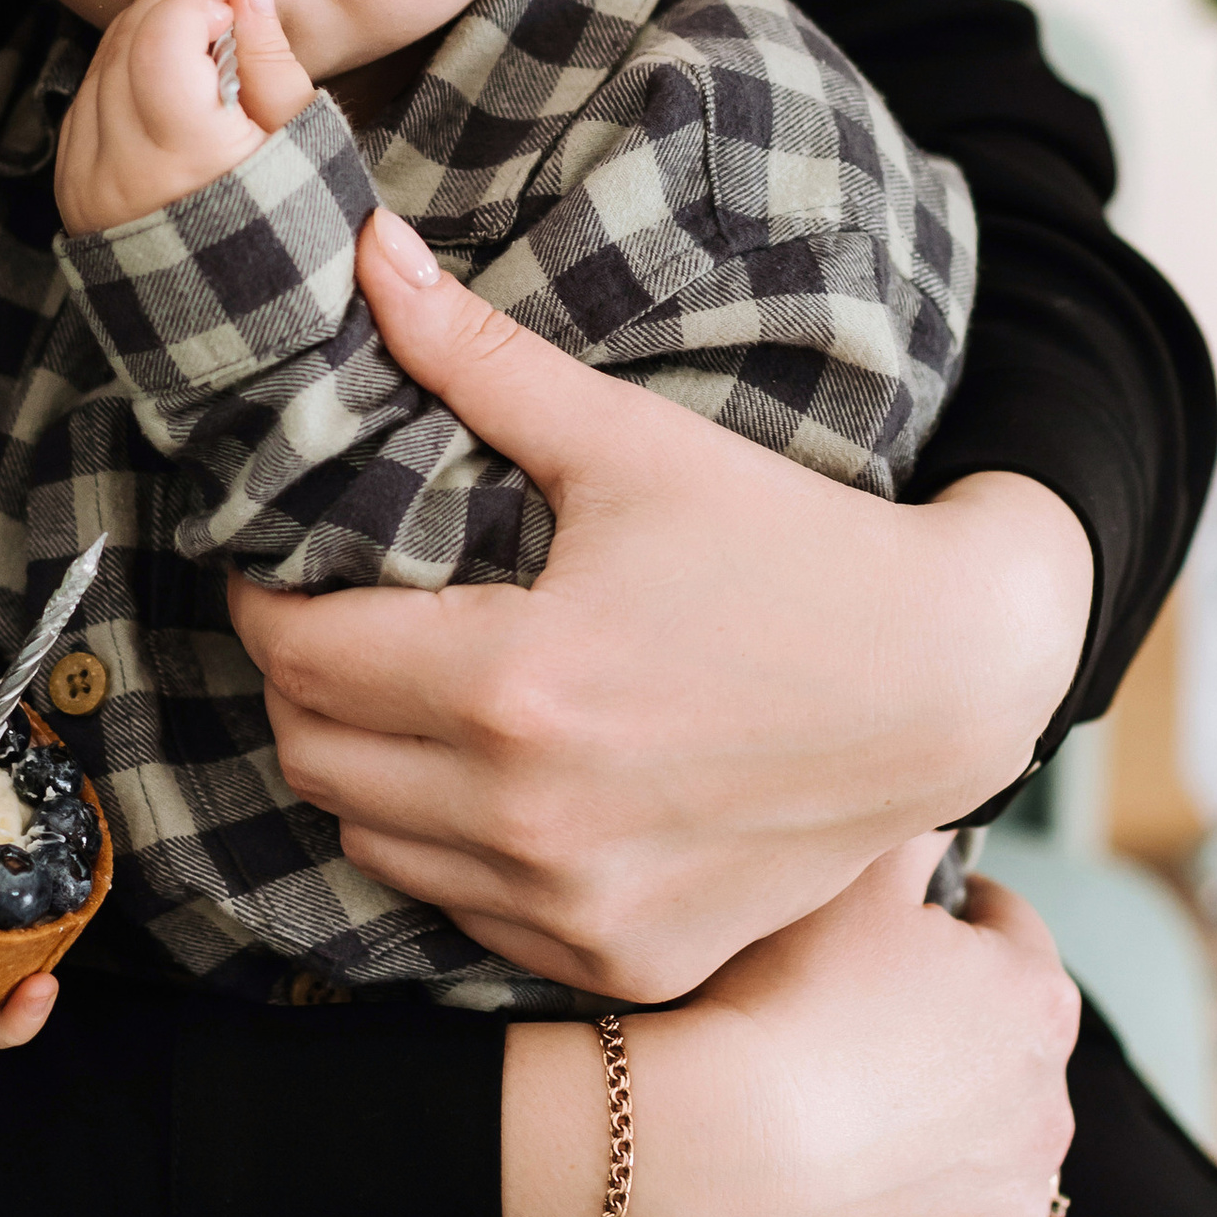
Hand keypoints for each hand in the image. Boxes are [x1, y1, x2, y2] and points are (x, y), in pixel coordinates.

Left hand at [53, 0, 314, 233]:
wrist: (241, 312)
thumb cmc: (291, 224)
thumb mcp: (304, 138)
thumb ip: (270, 56)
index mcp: (187, 156)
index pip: (160, 38)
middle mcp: (122, 169)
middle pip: (125, 41)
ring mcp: (88, 182)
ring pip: (99, 63)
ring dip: (143, 27)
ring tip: (194, 21)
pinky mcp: (72, 189)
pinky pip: (85, 101)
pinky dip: (121, 69)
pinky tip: (161, 67)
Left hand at [231, 211, 1091, 1001]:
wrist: (948, 685)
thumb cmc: (791, 549)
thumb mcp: (630, 444)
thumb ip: (479, 358)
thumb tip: (366, 252)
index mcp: (516, 688)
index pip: (300, 654)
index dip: (268, 598)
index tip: (286, 563)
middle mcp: (531, 822)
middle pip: (314, 756)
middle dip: (303, 680)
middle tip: (341, 619)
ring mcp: (576, 911)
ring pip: (372, 844)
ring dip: (366, 770)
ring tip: (413, 692)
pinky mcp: (622, 964)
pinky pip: (465, 913)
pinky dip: (452, 851)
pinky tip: (498, 778)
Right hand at [502, 844, 1078, 1216]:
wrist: (713, 1163)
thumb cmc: (776, 1006)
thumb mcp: (844, 879)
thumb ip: (909, 828)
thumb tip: (936, 800)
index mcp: (1030, 997)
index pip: (1010, 934)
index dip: (951, 924)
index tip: (895, 933)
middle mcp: (1050, 1107)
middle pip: (1011, 1056)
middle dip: (954, 1043)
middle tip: (856, 1036)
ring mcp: (1020, 1213)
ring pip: (1011, 1167)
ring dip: (958, 1150)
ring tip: (857, 1137)